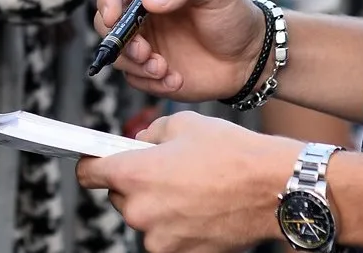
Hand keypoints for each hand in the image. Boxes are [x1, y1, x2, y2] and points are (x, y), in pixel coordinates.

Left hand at [77, 112, 295, 252]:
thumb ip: (150, 134)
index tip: (99, 162)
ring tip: (191, 188)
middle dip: (137, 183)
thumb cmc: (233, 154)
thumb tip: (139, 143)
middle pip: (119, 197)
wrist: (273, 188)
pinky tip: (201, 207)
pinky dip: (177, 223)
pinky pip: (166, 235)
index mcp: (134, 174)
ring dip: (158, 205)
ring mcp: (159, 238)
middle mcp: (140, 211)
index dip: (93, 164)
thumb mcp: (183, 124)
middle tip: (166, 170)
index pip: (89, 174)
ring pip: (145, 217)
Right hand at [93, 0, 263, 101]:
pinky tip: (176, 79)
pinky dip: (151, 83)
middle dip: (120, 41)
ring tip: (164, 69)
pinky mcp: (149, 70)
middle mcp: (140, 12)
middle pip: (105, 22)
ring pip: (116, 54)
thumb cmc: (233, 14)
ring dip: (136, 65)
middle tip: (145, 52)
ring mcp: (144, 42)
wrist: (251, 57)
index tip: (114, 17)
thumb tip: (149, 1)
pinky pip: (135, 79)